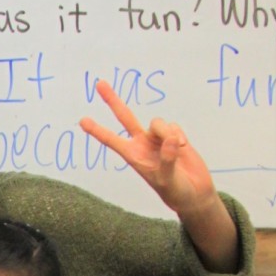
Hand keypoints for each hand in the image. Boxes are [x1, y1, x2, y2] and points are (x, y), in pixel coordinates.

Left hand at [80, 80, 216, 217]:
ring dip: (167, 134)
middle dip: (112, 101)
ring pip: (157, 122)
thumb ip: (167, 160)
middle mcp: (141, 144)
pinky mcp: (172, 135)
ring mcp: (156, 139)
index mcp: (133, 157)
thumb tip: (170, 140)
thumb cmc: (176, 191)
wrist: (193, 192)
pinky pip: (173, 126)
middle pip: (125, 117)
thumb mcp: (168, 180)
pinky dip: (180, 137)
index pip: (112, 141)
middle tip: (99, 83)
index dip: (97, 131)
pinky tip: (184, 149)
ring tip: (177, 150)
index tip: (82, 121)